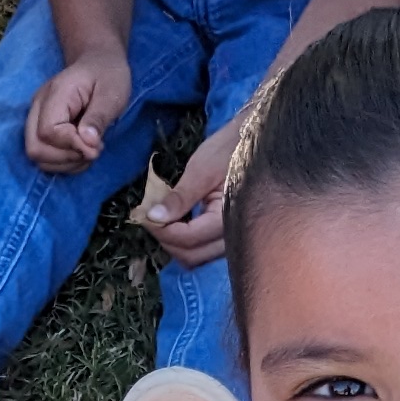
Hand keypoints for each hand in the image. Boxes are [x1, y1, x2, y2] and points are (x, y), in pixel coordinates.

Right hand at [23, 48, 135, 173]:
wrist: (98, 63)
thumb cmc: (107, 75)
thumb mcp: (112, 93)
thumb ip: (99, 118)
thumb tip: (87, 143)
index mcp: (55, 94)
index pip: (48, 132)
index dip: (72, 146)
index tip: (97, 145)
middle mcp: (38, 107)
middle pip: (35, 148)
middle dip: (66, 158)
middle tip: (93, 150)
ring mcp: (36, 118)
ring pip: (37, 156)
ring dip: (66, 163)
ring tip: (89, 150)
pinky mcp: (41, 129)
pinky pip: (45, 156)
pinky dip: (64, 162)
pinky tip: (82, 151)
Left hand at [140, 128, 231, 265]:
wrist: (255, 144)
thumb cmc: (230, 150)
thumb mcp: (201, 169)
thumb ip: (180, 197)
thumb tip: (154, 217)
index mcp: (229, 218)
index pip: (188, 239)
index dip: (162, 230)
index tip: (145, 213)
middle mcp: (234, 236)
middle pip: (191, 256)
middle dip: (166, 239)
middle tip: (151, 216)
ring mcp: (233, 239)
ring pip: (196, 257)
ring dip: (175, 243)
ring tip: (162, 219)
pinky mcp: (227, 236)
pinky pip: (201, 250)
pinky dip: (184, 241)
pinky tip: (177, 222)